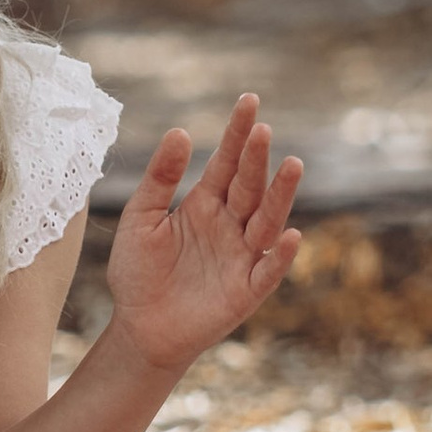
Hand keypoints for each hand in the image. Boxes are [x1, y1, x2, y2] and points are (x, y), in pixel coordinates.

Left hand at [103, 95, 302, 375]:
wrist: (139, 329)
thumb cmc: (138, 273)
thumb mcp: (141, 220)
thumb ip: (159, 179)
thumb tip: (180, 132)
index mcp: (205, 204)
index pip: (227, 162)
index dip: (237, 134)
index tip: (249, 102)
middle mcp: (230, 225)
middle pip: (249, 186)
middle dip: (256, 159)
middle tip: (262, 129)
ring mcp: (242, 256)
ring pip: (267, 220)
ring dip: (280, 195)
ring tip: (293, 166)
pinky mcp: (246, 290)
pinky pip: (268, 270)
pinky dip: (280, 255)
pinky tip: (289, 234)